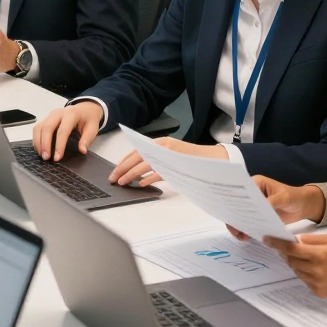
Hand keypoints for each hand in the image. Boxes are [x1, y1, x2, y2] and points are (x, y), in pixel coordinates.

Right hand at [33, 102, 103, 160]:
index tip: (57, 157)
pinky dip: (36, 139)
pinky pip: (37, 128)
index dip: (59, 145)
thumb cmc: (88, 119)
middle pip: (47, 128)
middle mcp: (59, 113)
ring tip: (42, 155)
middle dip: (45, 144)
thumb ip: (87, 139)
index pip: (62, 131)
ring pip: (39, 127)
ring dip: (38, 142)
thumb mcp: (93, 128)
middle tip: (46, 158)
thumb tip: (82, 150)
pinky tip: (40, 148)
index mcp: (71, 114)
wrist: (85, 108)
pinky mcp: (46, 118)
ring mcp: (50, 115)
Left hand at [110, 137, 227, 187]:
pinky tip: (141, 184)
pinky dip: (148, 179)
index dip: (123, 161)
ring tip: (123, 182)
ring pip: (144, 165)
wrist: (212, 158)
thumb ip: (155, 158)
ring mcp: (169, 155)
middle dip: (122, 168)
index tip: (115, 169)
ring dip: (131, 174)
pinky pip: (158, 173)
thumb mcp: (170, 154)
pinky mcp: (176, 166)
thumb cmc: (190, 158)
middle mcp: (163, 146)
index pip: (136, 150)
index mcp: (160, 142)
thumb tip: (137, 169)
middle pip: (137, 157)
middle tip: (114, 178)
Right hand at [226, 177, 325, 240]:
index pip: (240, 191)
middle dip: (234, 217)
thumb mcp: (285, 197)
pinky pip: (248, 223)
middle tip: (235, 229)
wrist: (303, 206)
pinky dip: (246, 230)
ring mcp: (253, 206)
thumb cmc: (294, 197)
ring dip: (238, 226)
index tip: (232, 212)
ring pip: (240, 215)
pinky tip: (246, 237)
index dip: (234, 200)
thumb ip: (273, 201)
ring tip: (241, 236)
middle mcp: (251, 194)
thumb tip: (261, 208)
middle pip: (236, 204)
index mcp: (256, 184)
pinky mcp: (257, 216)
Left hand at [264, 235, 326, 298]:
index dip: (276, 243)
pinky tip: (317, 269)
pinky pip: (305, 280)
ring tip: (308, 258)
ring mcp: (318, 283)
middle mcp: (316, 271)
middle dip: (287, 253)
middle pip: (291, 260)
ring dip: (296, 263)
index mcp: (318, 255)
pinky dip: (305, 273)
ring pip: (297, 271)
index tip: (266, 239)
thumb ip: (312, 240)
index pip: (290, 249)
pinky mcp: (320, 292)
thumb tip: (296, 241)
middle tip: (289, 247)